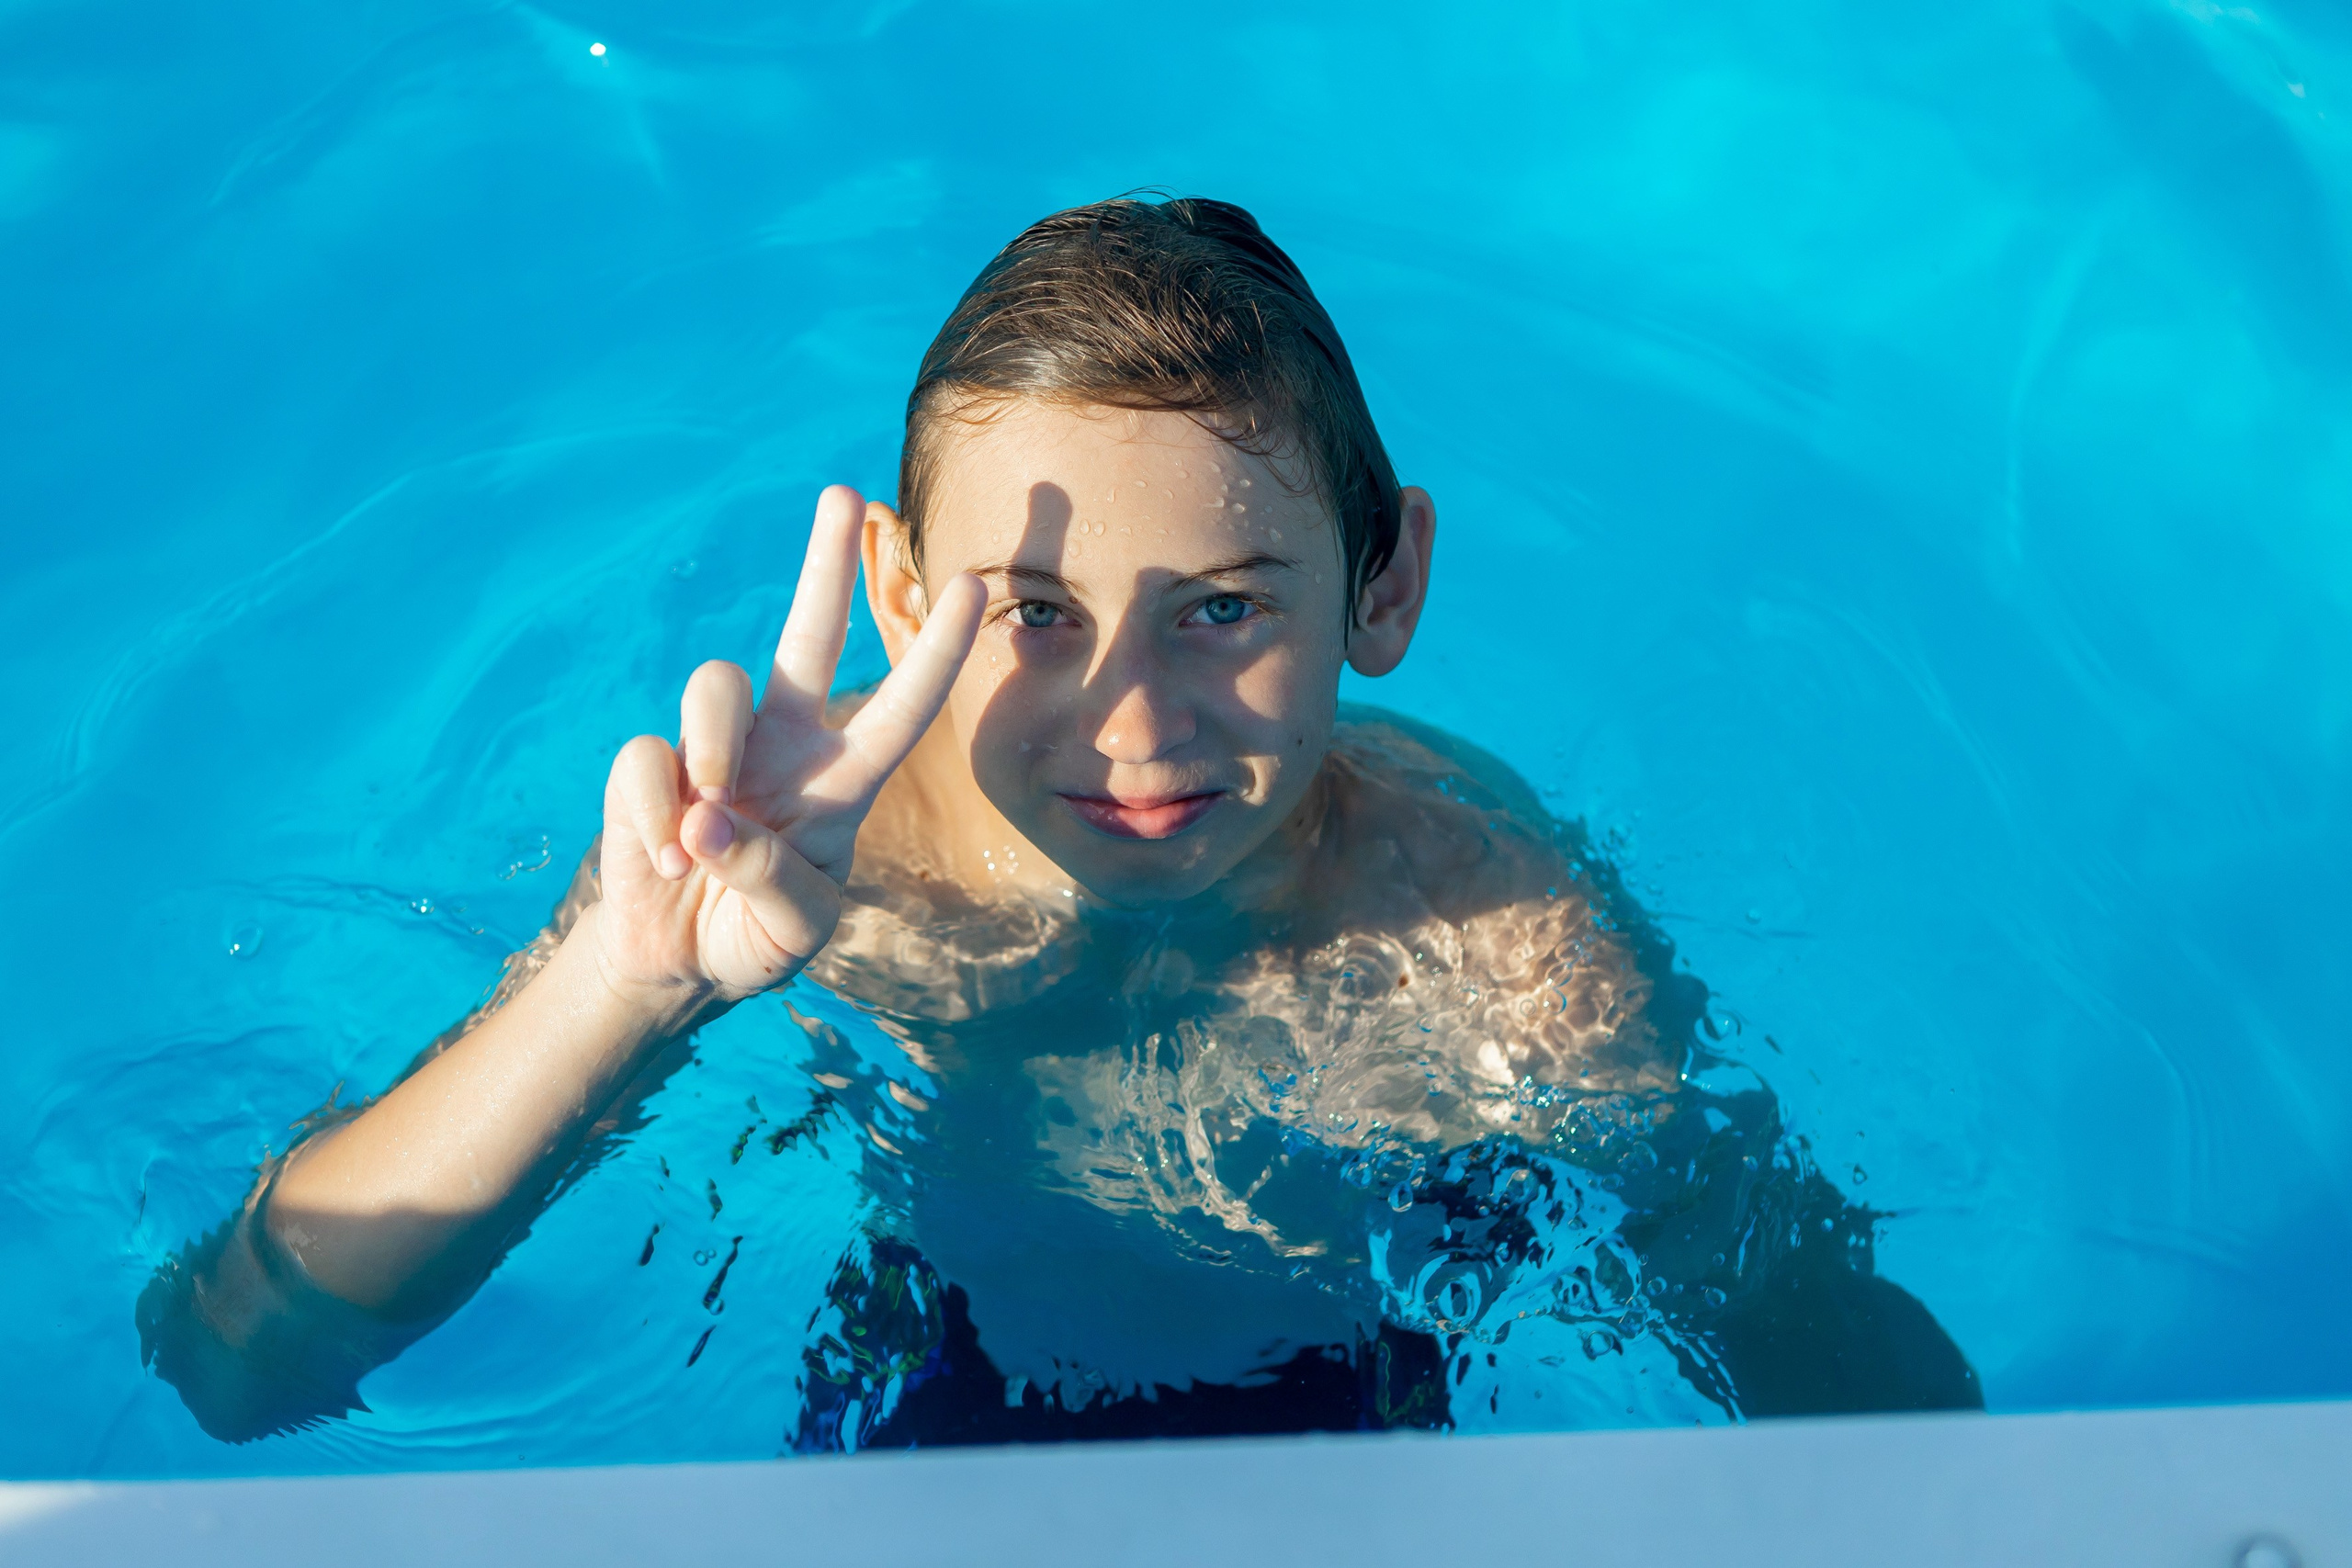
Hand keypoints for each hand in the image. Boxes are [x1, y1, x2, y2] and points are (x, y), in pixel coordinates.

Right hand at [590, 485, 981, 1013]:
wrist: (676, 964)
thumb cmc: (757, 936)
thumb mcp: (795, 930)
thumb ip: (771, 879)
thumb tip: (711, 819)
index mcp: (842, 780)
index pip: (901, 707)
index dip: (936, 651)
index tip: (971, 587)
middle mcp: (784, 745)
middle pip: (808, 635)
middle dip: (824, 565)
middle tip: (842, 494)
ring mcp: (714, 749)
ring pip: (715, 684)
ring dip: (710, 750)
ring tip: (700, 834)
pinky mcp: (648, 765)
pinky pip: (647, 760)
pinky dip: (650, 822)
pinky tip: (663, 863)